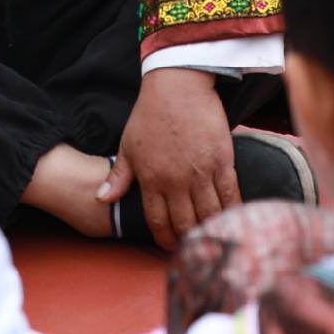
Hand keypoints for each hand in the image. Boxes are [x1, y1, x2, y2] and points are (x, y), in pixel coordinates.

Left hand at [101, 67, 235, 251]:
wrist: (177, 85)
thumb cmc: (150, 114)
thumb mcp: (128, 145)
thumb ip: (118, 177)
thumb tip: (101, 200)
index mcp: (151, 179)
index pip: (158, 222)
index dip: (165, 239)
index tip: (171, 247)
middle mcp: (175, 181)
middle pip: (185, 224)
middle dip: (189, 240)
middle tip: (195, 248)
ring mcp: (200, 173)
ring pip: (208, 214)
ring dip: (211, 230)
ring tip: (214, 238)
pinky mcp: (222, 161)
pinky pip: (229, 195)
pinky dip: (232, 211)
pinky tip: (233, 219)